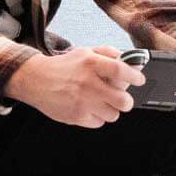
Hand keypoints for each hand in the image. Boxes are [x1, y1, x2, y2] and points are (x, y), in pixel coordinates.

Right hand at [7, 45, 142, 127]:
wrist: (35, 80)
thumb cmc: (64, 67)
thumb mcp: (86, 52)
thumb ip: (110, 54)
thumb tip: (133, 62)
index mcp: (91, 64)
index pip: (121, 70)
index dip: (135, 76)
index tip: (139, 80)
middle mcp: (88, 83)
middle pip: (123, 100)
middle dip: (126, 101)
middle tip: (122, 98)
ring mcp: (82, 102)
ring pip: (113, 115)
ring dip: (111, 110)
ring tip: (101, 102)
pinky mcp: (76, 116)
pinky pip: (99, 122)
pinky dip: (97, 117)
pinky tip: (88, 107)